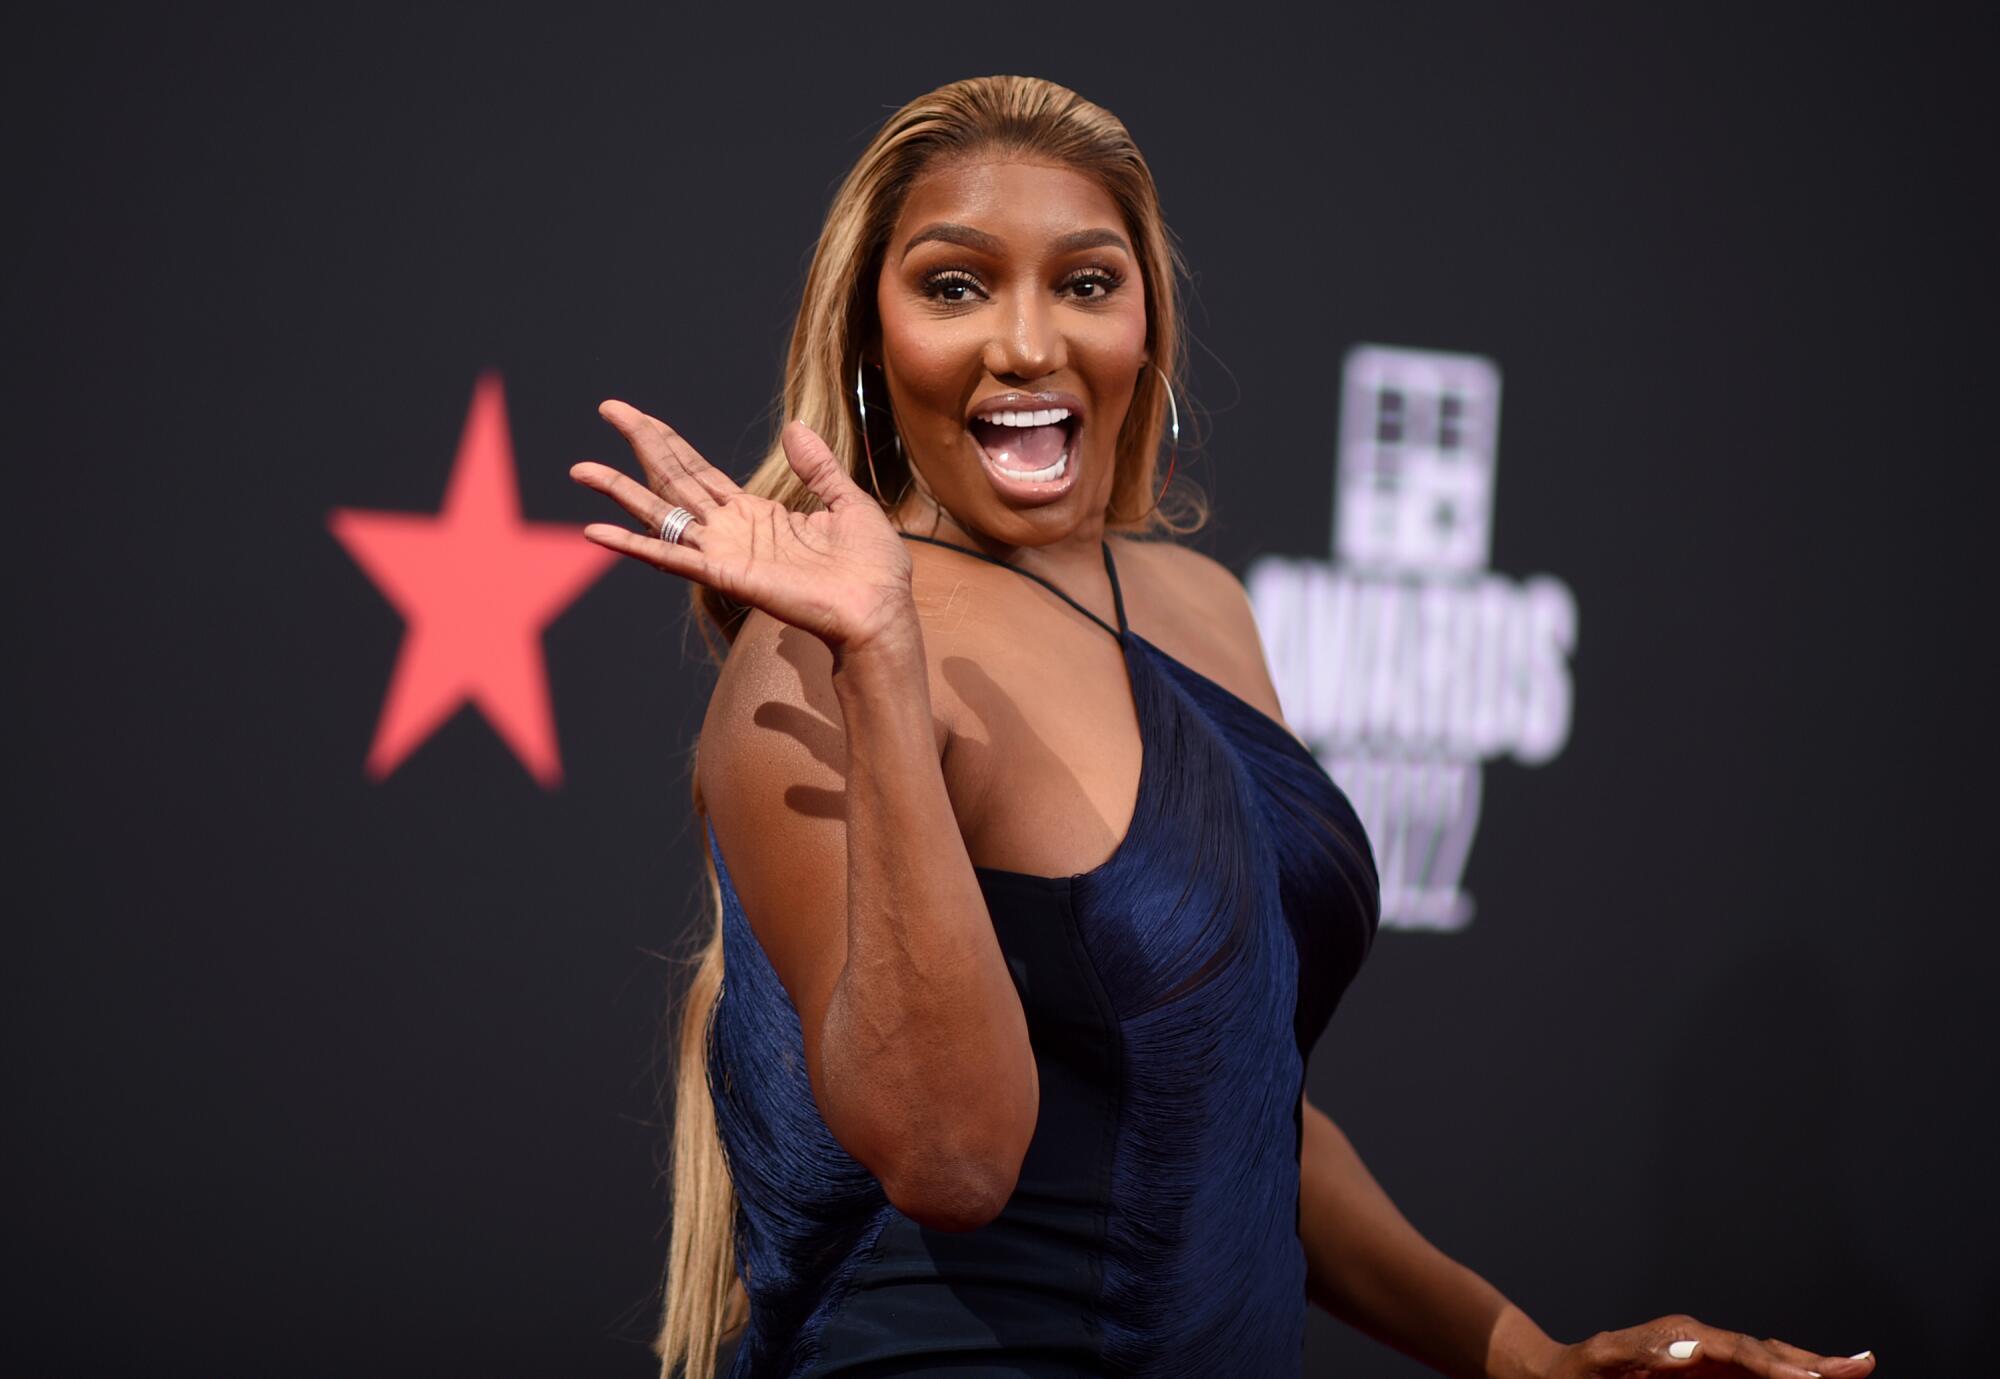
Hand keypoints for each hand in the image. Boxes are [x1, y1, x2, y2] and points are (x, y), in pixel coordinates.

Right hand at [570, 402, 915, 651]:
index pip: (699, 470)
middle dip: (640, 444)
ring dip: (620, 492)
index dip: (668, 440)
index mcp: (757, 514)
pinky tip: (596, 531)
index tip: (635, 414)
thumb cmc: (872, 568)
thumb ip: (816, 469)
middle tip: (607, 408)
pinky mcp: (726, 575)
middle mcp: (732, 532)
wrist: (881, 609)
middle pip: (673, 479)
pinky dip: (633, 545)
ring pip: (661, 514)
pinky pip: (670, 558)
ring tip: (581, 468)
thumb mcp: (847, 502)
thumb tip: (795, 429)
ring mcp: (724, 554)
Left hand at [1546, 1315, 1875, 1378]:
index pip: (1740, 1352)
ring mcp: (1703, 1358)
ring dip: (1809, 1367)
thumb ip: (1645, 1354)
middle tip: (1861, 1366)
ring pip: (1766, 1361)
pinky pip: (1751, 1372)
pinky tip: (1812, 1376)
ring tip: (1854, 1368)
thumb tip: (1692, 1349)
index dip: (1778, 1367)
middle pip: (1764, 1352)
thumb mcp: (1604, 1362)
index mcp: (1679, 1336)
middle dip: (1812, 1361)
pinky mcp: (1703, 1373)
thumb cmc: (1577, 1373)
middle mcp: (1698, 1342)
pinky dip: (1783, 1372)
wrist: (1556, 1373)